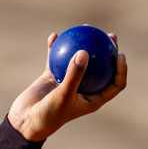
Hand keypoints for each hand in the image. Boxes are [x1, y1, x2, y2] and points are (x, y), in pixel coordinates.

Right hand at [7, 32, 126, 142]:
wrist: (26, 121)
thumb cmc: (49, 115)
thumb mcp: (63, 96)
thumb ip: (74, 75)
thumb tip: (84, 51)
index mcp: (93, 99)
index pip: (115, 84)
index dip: (121, 70)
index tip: (120, 55)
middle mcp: (84, 89)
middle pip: (102, 68)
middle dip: (108, 51)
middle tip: (109, 35)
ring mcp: (68, 81)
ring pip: (80, 59)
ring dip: (83, 43)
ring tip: (86, 27)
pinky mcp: (52, 77)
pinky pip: (56, 58)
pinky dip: (56, 47)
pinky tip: (55, 35)